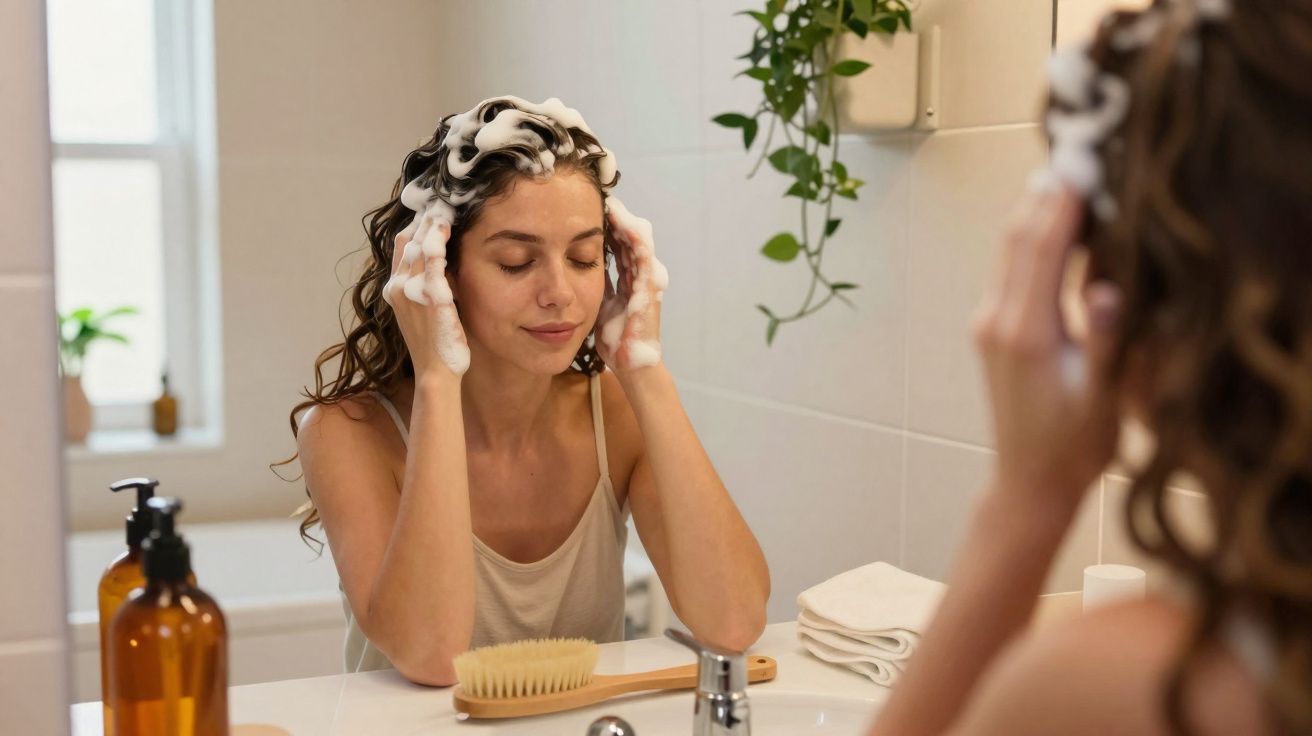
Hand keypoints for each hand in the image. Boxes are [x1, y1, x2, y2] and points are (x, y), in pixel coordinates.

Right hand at [383, 194, 470, 377]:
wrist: (435, 371)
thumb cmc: (435, 343)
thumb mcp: (424, 308)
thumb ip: (426, 284)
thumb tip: (439, 261)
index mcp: (394, 289)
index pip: (400, 248)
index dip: (414, 227)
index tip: (430, 212)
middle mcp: (397, 287)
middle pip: (407, 241)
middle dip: (423, 220)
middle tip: (440, 202)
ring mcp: (411, 291)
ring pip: (417, 246)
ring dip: (429, 225)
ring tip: (443, 208)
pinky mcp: (429, 297)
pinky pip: (431, 262)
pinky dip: (436, 241)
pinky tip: (444, 228)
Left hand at [596, 196, 668, 371]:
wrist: (632, 363)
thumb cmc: (617, 340)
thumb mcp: (601, 306)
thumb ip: (597, 288)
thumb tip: (579, 271)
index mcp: (630, 281)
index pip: (620, 247)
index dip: (609, 229)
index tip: (593, 212)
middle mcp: (641, 277)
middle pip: (630, 240)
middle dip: (617, 220)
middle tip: (602, 200)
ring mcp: (647, 282)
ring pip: (639, 243)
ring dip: (626, 223)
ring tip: (612, 205)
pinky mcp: (649, 288)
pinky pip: (642, 257)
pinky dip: (634, 238)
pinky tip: (624, 223)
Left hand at [971, 179, 1122, 509]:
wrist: (1028, 483)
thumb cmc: (1073, 447)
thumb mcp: (1101, 397)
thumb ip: (1104, 339)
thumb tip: (1103, 285)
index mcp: (1025, 332)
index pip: (1040, 249)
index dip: (1061, 202)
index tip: (1084, 161)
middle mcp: (997, 320)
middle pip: (1018, 239)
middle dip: (1046, 193)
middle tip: (1076, 149)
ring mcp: (989, 323)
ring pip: (1010, 251)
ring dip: (1036, 210)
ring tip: (1066, 169)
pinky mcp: (993, 329)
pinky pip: (1011, 269)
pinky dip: (1032, 238)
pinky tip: (1054, 219)